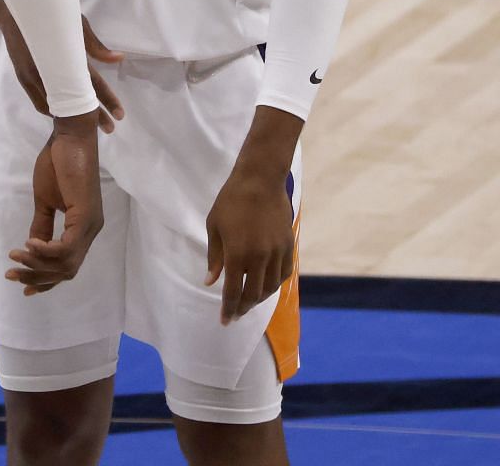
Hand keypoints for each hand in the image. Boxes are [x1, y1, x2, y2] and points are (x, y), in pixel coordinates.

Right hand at [0, 12, 124, 132]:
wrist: (16, 10)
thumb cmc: (51, 14)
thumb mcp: (77, 25)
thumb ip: (95, 46)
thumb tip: (118, 59)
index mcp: (68, 57)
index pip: (92, 84)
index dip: (107, 100)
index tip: (120, 115)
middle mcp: (51, 71)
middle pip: (76, 101)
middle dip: (94, 116)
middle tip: (110, 128)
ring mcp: (35, 76)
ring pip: (56, 106)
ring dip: (72, 117)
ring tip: (87, 125)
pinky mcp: (23, 77)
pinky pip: (40, 102)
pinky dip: (53, 110)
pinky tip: (63, 113)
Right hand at [5, 116, 103, 294]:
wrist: (70, 137)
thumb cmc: (59, 163)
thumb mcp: (45, 200)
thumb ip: (41, 225)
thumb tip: (32, 248)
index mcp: (82, 228)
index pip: (67, 265)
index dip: (46, 279)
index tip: (22, 285)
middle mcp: (91, 230)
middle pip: (67, 270)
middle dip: (37, 276)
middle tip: (11, 273)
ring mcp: (90, 224)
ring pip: (66, 263)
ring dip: (37, 264)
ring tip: (15, 256)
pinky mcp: (86, 216)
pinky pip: (66, 247)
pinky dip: (46, 250)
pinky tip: (28, 244)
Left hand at [204, 165, 294, 324]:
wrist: (260, 180)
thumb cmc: (231, 201)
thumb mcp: (214, 227)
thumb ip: (214, 257)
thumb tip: (211, 281)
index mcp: (237, 255)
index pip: (232, 291)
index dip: (228, 309)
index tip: (224, 321)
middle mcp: (259, 258)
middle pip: (253, 294)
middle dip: (243, 308)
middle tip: (235, 314)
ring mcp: (276, 253)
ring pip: (270, 287)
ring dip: (259, 299)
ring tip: (249, 302)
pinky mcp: (288, 246)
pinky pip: (284, 273)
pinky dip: (275, 284)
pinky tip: (266, 286)